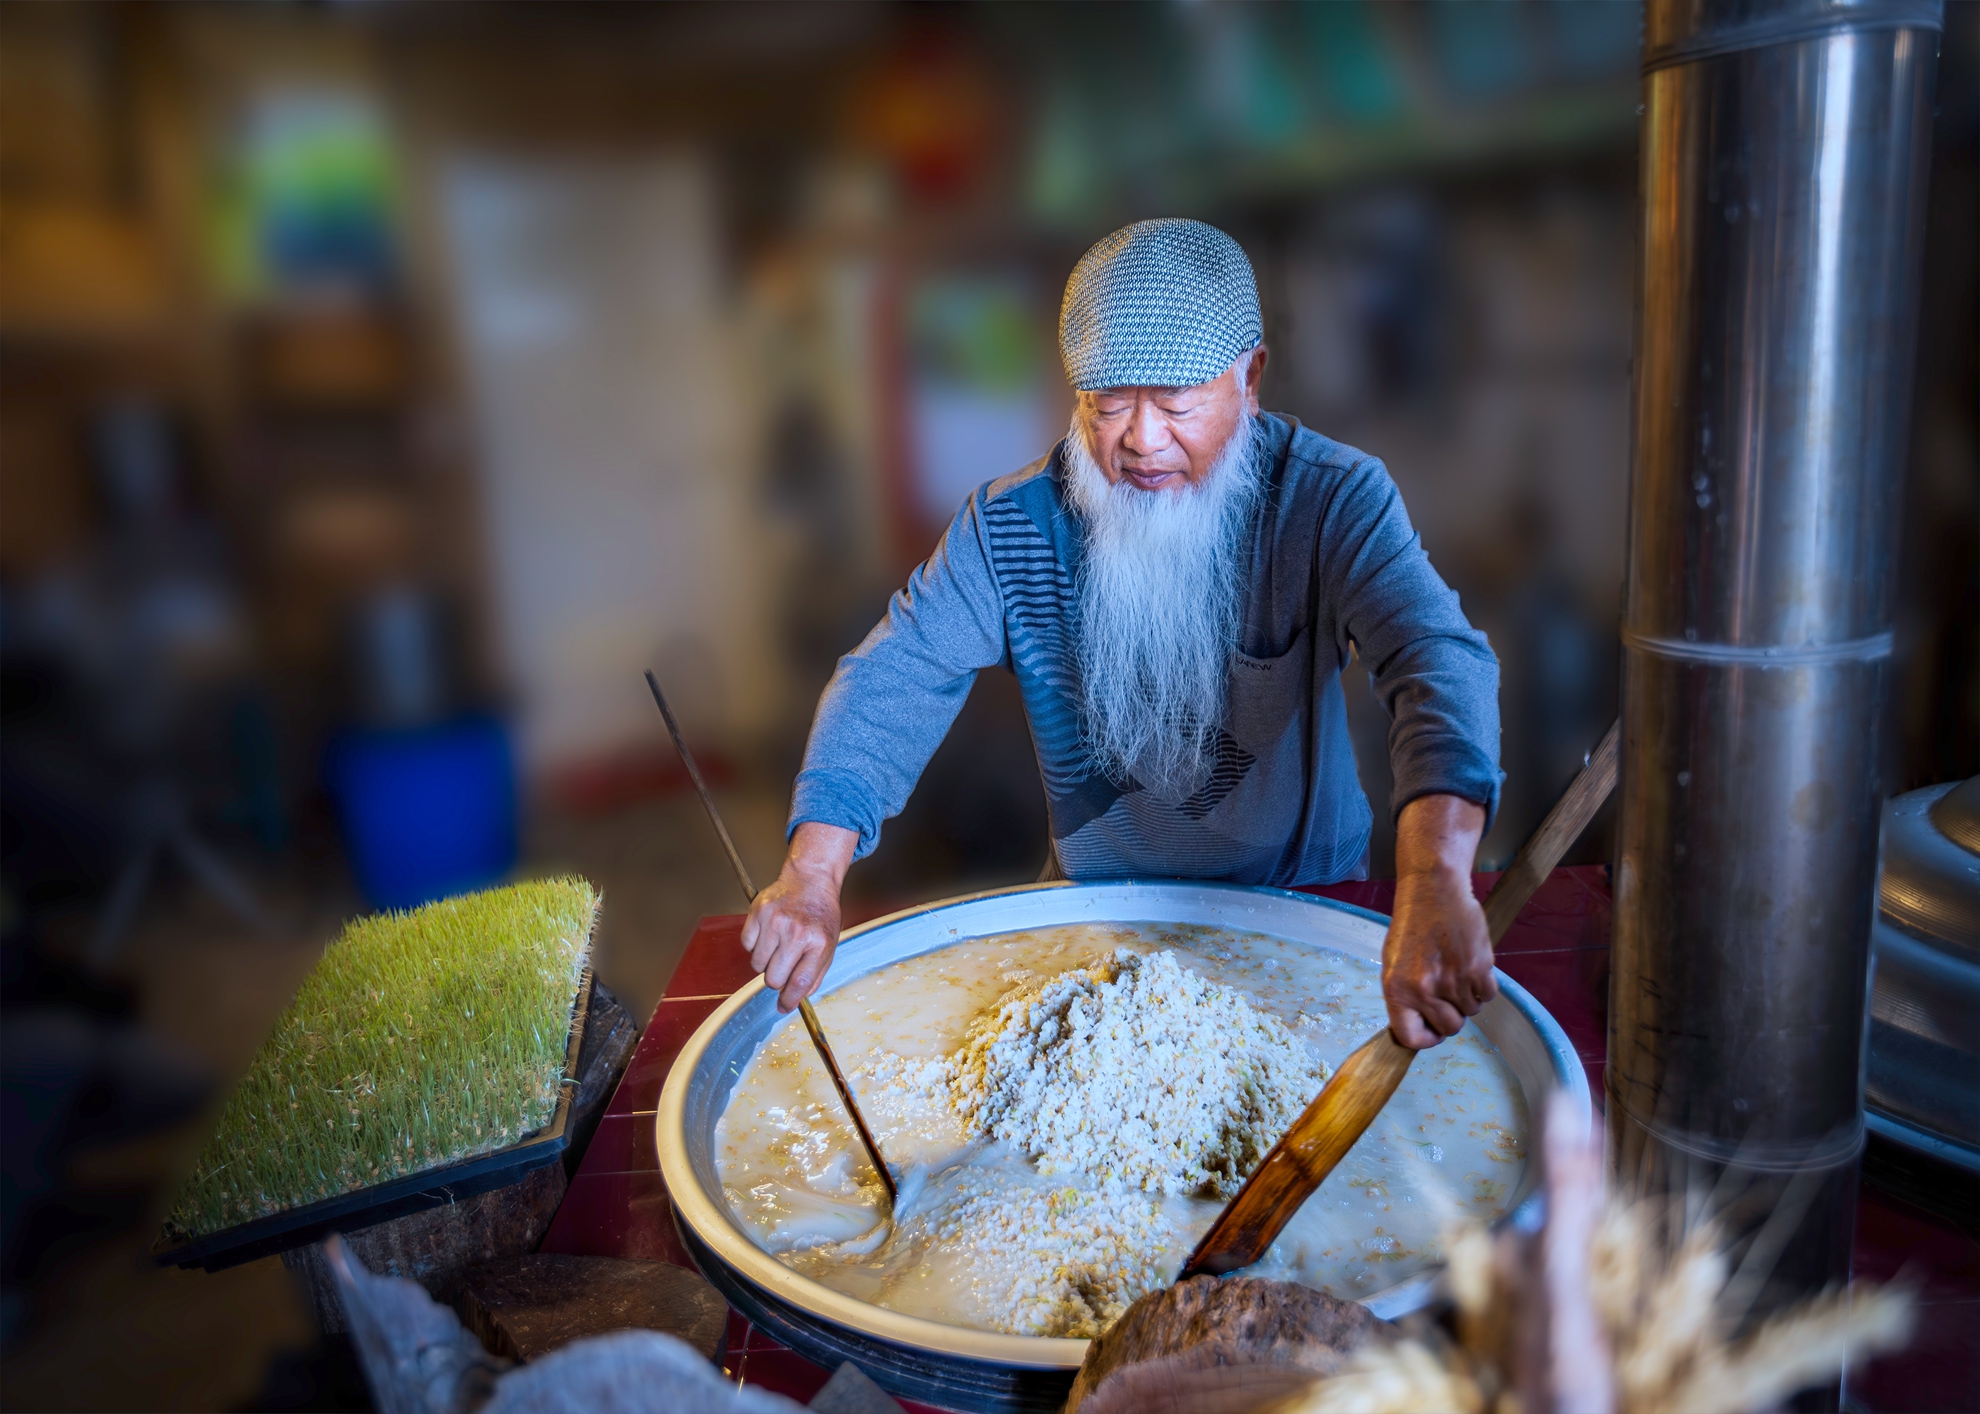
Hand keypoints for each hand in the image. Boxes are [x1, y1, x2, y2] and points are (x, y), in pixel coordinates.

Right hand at [741, 822, 856, 1011]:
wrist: (810, 879)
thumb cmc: (820, 914)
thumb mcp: (829, 944)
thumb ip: (815, 973)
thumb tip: (796, 998)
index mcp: (819, 942)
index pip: (801, 983)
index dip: (790, 1001)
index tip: (783, 1006)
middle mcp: (796, 931)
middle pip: (774, 978)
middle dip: (777, 980)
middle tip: (783, 967)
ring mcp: (775, 921)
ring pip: (757, 965)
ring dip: (765, 962)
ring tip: (777, 946)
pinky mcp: (758, 912)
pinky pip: (746, 945)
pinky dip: (754, 945)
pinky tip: (768, 934)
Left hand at [1382, 794, 1494, 1049]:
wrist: (1434, 891)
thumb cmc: (1413, 925)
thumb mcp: (1394, 962)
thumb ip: (1405, 996)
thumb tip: (1419, 1025)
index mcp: (1396, 990)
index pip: (1410, 1037)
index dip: (1425, 1040)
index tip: (1433, 1032)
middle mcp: (1423, 989)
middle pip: (1449, 1028)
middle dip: (1451, 1016)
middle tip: (1448, 995)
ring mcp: (1452, 981)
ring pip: (1471, 1012)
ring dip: (1468, 997)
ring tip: (1457, 970)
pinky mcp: (1478, 969)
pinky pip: (1488, 996)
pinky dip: (1484, 986)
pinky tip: (1472, 965)